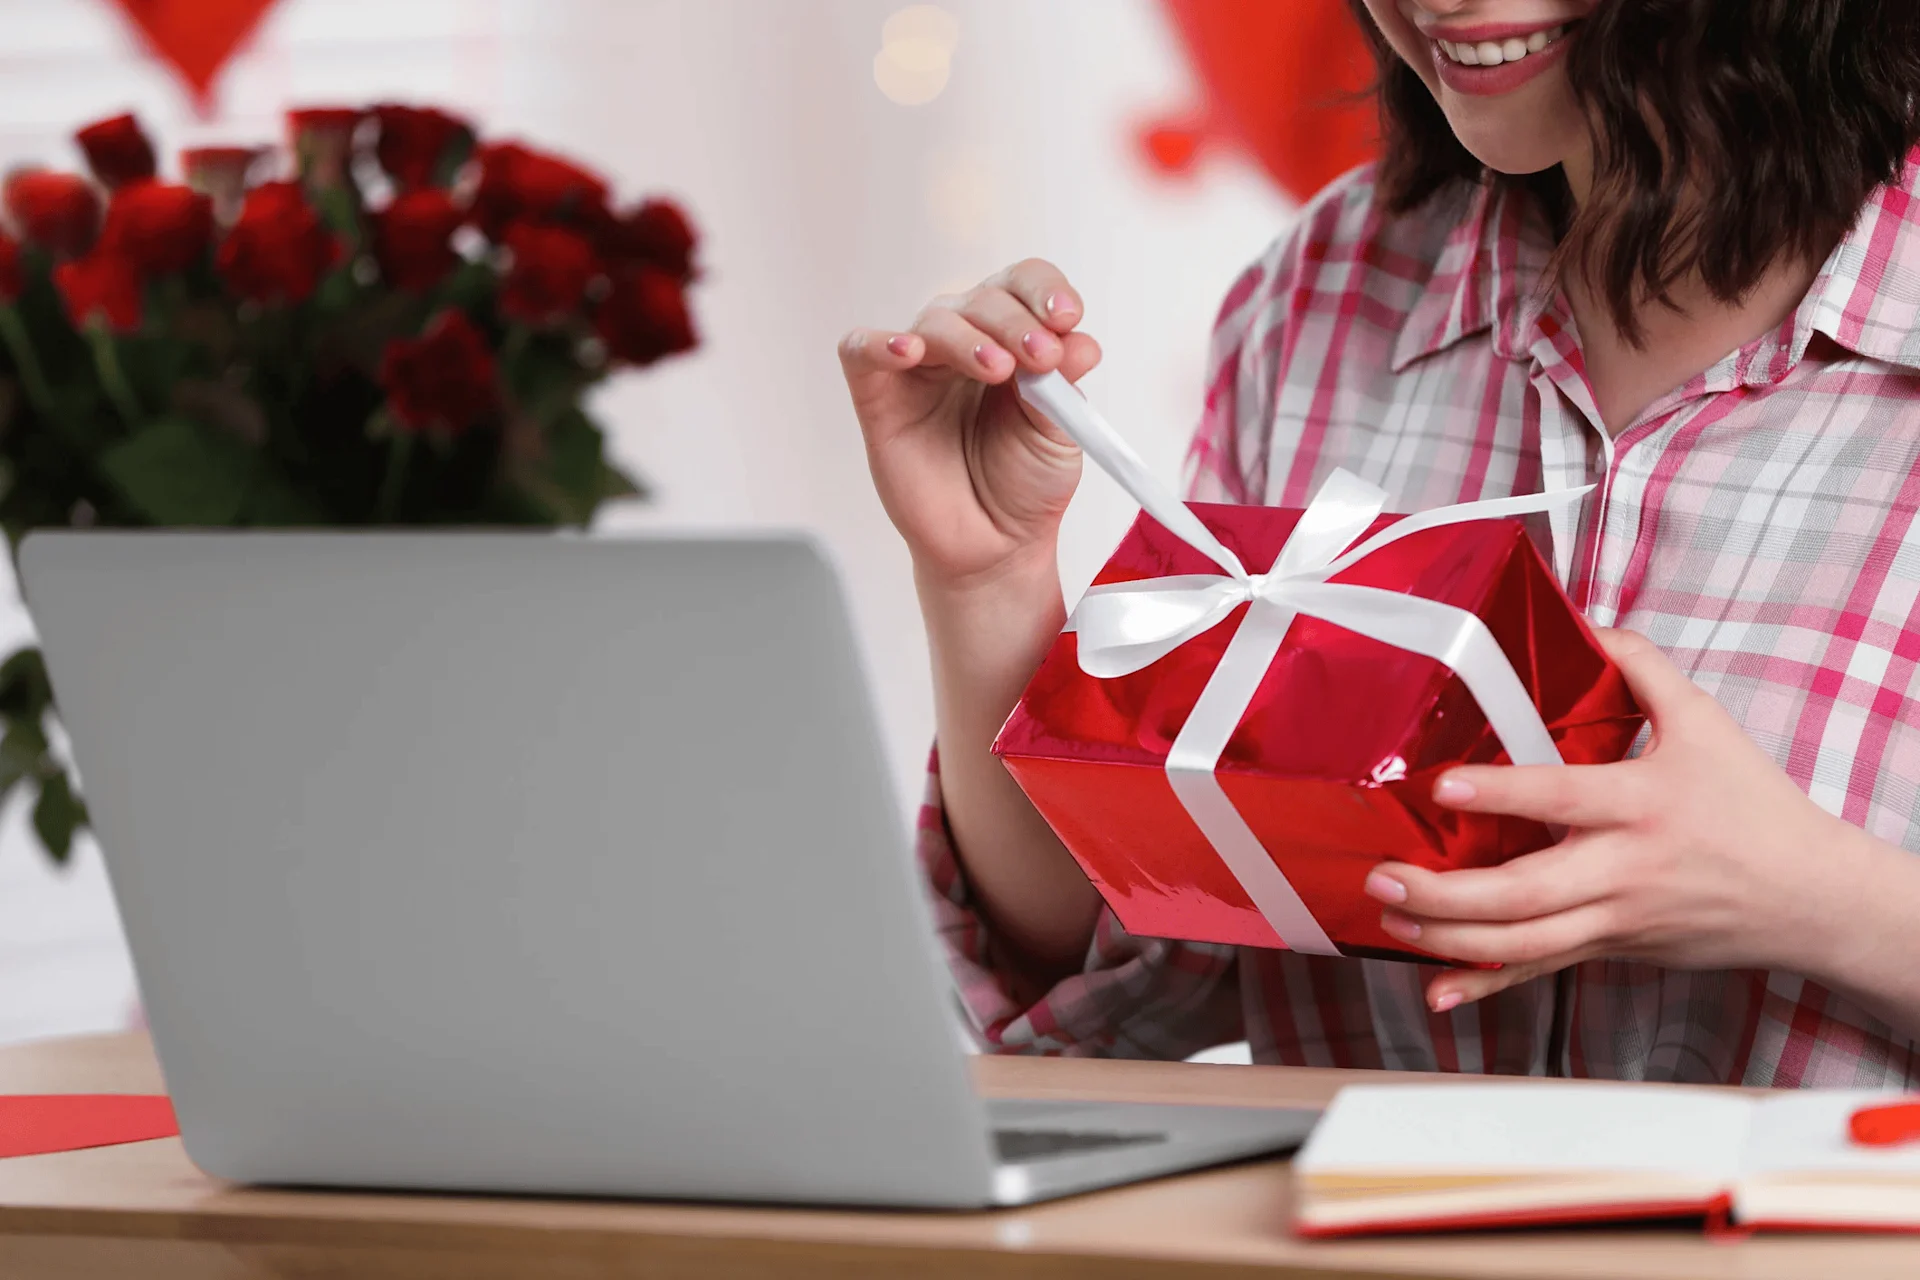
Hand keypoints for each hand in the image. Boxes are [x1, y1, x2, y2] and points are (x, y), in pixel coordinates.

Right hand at [839, 260, 1101, 588]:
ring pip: (934, 320)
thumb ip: (1064, 384)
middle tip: (1042, 359)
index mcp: (1012, 340)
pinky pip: (861, 350)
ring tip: (1000, 370)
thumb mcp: (1060, 432)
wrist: (995, 547)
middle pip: (983, 299)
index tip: (1067, 317)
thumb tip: (1080, 340)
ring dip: (970, 337)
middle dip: (1016, 322)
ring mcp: (919, 369)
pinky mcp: (878, 398)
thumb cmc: (1025, 485)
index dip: (1044, 291)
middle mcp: (964, 344)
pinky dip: (879, 342)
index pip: (1022, 285)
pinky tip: (907, 351)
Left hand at [1363, 628, 1873, 1012]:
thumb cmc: (1754, 806)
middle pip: (1524, 892)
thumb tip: (1586, 624)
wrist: (1808, 898)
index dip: (1500, 793)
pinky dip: (1487, 986)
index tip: (1443, 785)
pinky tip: (1438, 992)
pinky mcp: (1611, 948)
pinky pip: (1542, 973)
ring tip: (1389, 918)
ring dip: (1449, 937)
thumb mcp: (1705, 723)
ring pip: (1522, 942)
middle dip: (1446, 893)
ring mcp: (1613, 918)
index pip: (1560, 797)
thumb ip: (1644, 669)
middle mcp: (1622, 870)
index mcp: (1641, 805)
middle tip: (1384, 875)